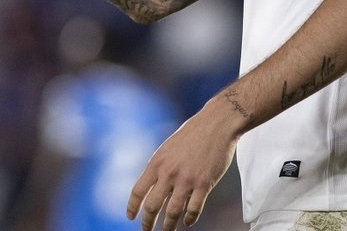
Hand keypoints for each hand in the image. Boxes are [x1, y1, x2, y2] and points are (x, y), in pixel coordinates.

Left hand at [126, 102, 238, 230]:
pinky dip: (190, 219)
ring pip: (173, 212)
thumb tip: (154, 186)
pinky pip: (194, 208)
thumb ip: (160, 167)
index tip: (130, 217)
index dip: (133, 207)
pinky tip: (187, 222)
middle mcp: (169, 173)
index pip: (138, 190)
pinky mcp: (204, 184)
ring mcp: (187, 180)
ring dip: (169, 226)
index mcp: (157, 163)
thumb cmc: (192, 134)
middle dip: (148, 222)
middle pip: (152, 206)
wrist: (216, 124)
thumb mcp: (167, 148)